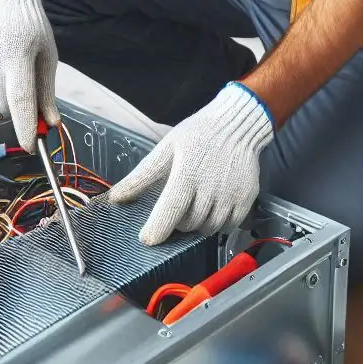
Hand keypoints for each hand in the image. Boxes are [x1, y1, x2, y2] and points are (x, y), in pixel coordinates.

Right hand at [0, 0, 59, 149]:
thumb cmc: (30, 26)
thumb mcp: (46, 55)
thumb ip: (47, 91)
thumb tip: (51, 124)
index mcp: (16, 54)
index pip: (19, 99)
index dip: (25, 125)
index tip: (31, 145)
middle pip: (4, 106)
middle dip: (16, 106)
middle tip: (23, 84)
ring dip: (0, 97)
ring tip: (6, 68)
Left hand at [108, 81, 273, 243]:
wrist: (236, 124)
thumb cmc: (197, 135)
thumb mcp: (166, 149)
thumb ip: (141, 176)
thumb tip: (116, 198)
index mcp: (187, 174)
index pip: (171, 211)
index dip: (157, 230)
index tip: (147, 238)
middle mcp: (210, 189)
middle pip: (188, 224)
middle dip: (178, 221)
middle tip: (178, 205)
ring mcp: (231, 196)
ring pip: (208, 229)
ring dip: (198, 224)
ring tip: (195, 204)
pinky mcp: (246, 200)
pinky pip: (228, 226)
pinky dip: (218, 223)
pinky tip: (213, 207)